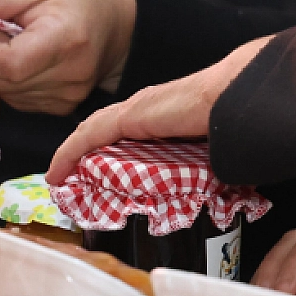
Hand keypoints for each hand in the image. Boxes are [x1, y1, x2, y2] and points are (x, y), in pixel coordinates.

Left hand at [0, 0, 135, 114]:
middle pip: (4, 80)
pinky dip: (11, 81)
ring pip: (7, 93)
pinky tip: (25, 58)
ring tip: (15, 42)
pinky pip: (19, 100)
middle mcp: (71, 75)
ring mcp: (69, 96)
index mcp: (65, 39)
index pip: (9, 63)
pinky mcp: (64, 107)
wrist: (118, 19)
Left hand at [46, 35, 271, 184]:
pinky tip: (57, 173)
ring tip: (59, 179)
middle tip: (70, 184)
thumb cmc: (233, 123)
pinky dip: (69, 154)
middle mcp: (144, 111)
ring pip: (92, 134)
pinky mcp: (128, 117)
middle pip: (104, 135)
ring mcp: (135, 111)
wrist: (238, 98)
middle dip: (83, 158)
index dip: (107, 154)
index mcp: (163, 117)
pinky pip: (89, 137)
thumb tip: (209, 197)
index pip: (126, 135)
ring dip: (72, 156)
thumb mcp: (211, 152)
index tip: (96, 178)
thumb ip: (200, 168)